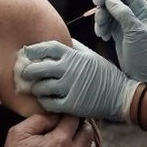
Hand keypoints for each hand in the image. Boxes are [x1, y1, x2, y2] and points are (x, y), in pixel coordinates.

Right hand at [0, 114, 96, 146]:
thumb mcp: (19, 133)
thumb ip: (40, 119)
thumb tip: (57, 115)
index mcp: (59, 140)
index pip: (75, 118)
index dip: (69, 114)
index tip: (64, 116)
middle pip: (88, 132)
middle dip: (80, 126)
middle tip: (69, 127)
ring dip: (85, 143)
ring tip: (73, 143)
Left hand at [22, 40, 139, 121]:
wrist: (120, 95)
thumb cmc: (104, 74)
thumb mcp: (90, 55)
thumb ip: (74, 47)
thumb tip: (60, 41)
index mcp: (73, 55)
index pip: (46, 48)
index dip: (33, 50)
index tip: (26, 53)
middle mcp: (70, 70)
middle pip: (38, 68)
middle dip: (28, 71)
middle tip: (25, 74)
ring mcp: (70, 88)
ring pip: (41, 88)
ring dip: (36, 88)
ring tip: (37, 89)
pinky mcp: (71, 105)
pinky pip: (48, 104)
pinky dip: (44, 102)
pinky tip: (46, 100)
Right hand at [93, 0, 146, 88]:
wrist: (144, 75)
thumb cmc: (145, 54)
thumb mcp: (135, 32)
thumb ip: (123, 14)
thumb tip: (111, 0)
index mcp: (143, 11)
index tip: (98, 0)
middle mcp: (135, 14)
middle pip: (114, 1)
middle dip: (104, 9)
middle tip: (99, 21)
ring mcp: (126, 23)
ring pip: (108, 12)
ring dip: (101, 20)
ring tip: (101, 33)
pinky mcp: (118, 32)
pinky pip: (106, 23)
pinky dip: (101, 27)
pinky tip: (103, 37)